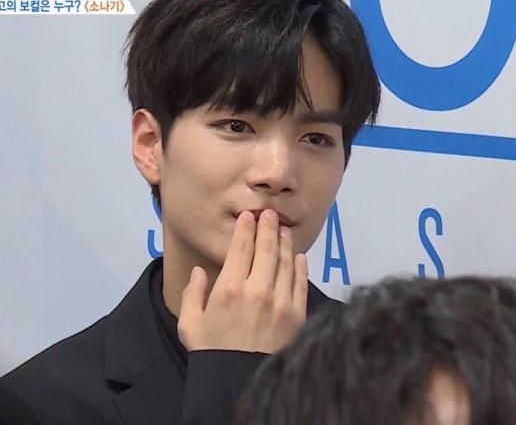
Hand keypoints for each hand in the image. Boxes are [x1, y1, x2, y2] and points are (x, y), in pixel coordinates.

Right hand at [177, 209, 307, 352]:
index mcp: (229, 289)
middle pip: (266, 248)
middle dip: (268, 226)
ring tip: (284, 229)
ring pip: (285, 262)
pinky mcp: (296, 315)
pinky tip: (298, 256)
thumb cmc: (212, 354)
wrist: (239, 385)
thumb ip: (193, 293)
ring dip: (284, 242)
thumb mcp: (190, 325)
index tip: (249, 216)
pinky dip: (300, 266)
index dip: (246, 227)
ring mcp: (280, 302)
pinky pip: (301, 283)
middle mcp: (257, 290)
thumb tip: (200, 271)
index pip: (241, 247)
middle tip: (270, 214)